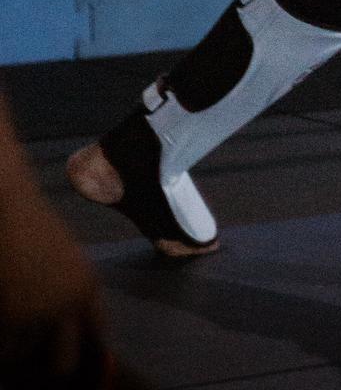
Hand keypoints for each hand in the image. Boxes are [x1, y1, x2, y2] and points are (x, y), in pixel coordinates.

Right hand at [0, 172, 109, 384]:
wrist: (8, 206)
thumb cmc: (31, 226)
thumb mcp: (62, 259)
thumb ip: (68, 293)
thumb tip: (60, 333)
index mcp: (88, 287)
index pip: (97, 334)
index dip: (85, 353)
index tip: (75, 365)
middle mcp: (70, 304)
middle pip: (65, 362)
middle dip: (48, 367)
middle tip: (31, 361)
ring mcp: (39, 312)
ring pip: (24, 355)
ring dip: (13, 349)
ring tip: (10, 324)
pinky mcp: (11, 316)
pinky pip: (3, 348)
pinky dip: (0, 342)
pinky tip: (1, 319)